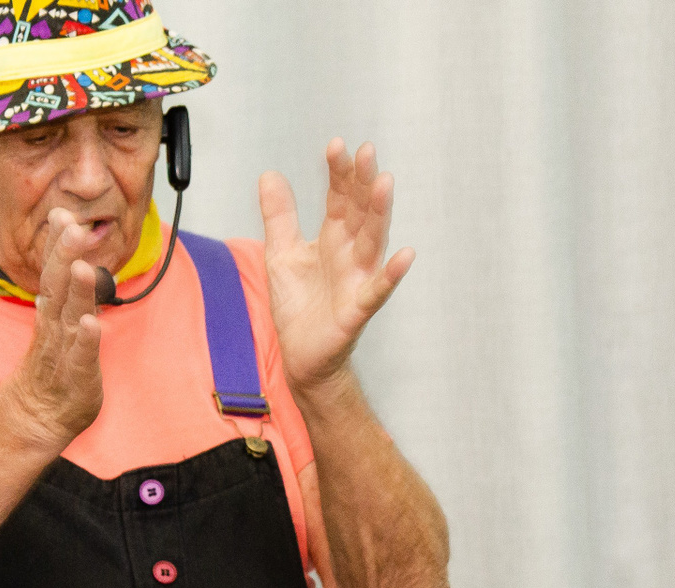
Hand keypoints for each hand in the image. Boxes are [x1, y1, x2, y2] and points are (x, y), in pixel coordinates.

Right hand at [0, 208, 103, 447]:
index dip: (57, 245)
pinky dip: (85, 340)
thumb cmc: (55, 366)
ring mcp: (64, 351)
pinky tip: (91, 323)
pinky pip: (80, 356)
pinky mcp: (77, 377)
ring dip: (76, 292)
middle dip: (64, 255)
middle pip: (58, 287)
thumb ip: (65, 291)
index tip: (61, 214)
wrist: (38, 416)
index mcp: (53, 312)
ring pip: (69, 316)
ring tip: (80, 267)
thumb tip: (68, 256)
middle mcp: (56, 327)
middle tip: (71, 226)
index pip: (54, 273)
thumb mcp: (60, 323)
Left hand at [260, 141, 414, 395]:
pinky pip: (377, 290)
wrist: (300, 356)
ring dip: (379, 213)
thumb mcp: (281, 253)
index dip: (338, 173)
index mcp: (332, 238)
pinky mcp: (357, 310)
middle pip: (360, 212)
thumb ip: (279, 215)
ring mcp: (357, 279)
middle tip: (366, 152)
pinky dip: (390, 274)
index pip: (339, 198)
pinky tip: (405, 255)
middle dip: (362, 183)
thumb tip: (270, 174)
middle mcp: (350, 253)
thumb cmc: (299, 306)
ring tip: (384, 184)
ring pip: (372, 241)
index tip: (336, 146)